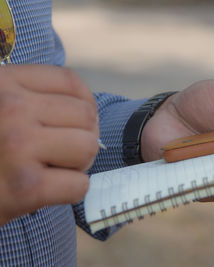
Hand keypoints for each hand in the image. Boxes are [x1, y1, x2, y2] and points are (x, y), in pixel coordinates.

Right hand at [0, 65, 98, 225]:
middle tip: (62, 152)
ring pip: (88, 146)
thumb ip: (30, 97)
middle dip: (82, 136)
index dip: (84, 103)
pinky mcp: (25, 186)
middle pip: (86, 116)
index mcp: (4, 83)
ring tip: (54, 169)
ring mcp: (18, 146)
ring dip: (78, 163)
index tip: (76, 122)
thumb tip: (89, 113)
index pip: (70, 82)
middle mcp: (11, 109)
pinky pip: (79, 185)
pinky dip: (71, 191)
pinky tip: (48, 190)